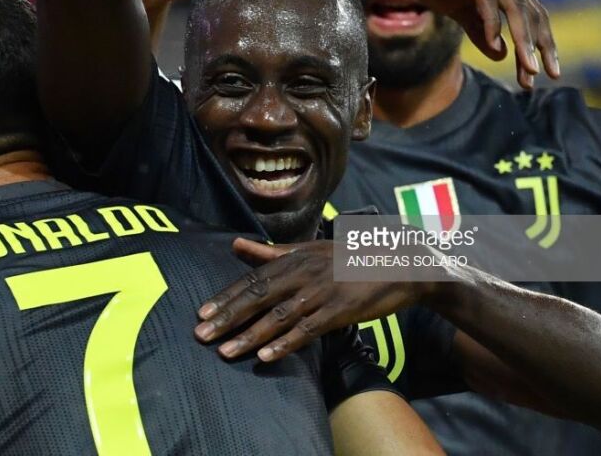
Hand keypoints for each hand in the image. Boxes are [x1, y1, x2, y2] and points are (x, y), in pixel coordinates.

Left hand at [194, 238, 435, 361]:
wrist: (399, 263)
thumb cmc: (350, 258)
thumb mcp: (311, 249)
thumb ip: (272, 251)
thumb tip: (236, 243)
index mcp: (294, 258)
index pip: (253, 279)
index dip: (227, 296)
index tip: (201, 312)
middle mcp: (303, 273)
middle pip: (259, 297)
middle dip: (228, 317)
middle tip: (201, 334)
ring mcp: (321, 293)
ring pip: (279, 316)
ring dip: (250, 336)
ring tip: (225, 352)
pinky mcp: (339, 311)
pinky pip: (307, 330)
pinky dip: (286, 344)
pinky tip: (266, 357)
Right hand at [377, 0, 558, 88]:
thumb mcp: (456, 8)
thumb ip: (479, 30)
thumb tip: (502, 55)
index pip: (530, 16)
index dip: (538, 45)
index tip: (535, 76)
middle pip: (532, 13)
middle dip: (541, 46)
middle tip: (550, 75)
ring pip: (514, 8)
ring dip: (524, 40)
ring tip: (528, 68)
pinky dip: (492, 22)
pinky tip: (495, 44)